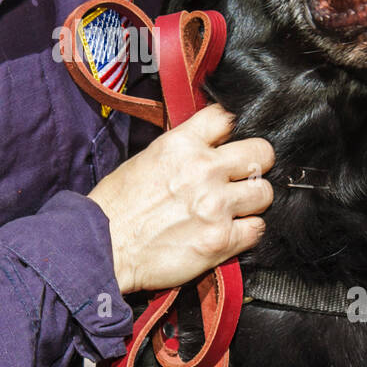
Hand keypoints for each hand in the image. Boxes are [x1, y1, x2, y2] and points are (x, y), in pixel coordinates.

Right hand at [87, 104, 274, 294]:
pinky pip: (257, 230)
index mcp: (182, 145)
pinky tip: (229, 232)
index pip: (226, 118)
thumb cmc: (115, 208)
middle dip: (254, 165)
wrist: (102, 249)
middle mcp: (204, 170)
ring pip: (264, 193)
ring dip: (252, 202)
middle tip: (241, 177)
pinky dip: (246, 232)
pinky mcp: (221, 240)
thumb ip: (181, 150)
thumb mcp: (145, 159)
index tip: (226, 143)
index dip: (229, 132)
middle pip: (261, 153)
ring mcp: (216, 207)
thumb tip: (204, 146)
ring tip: (234, 209)